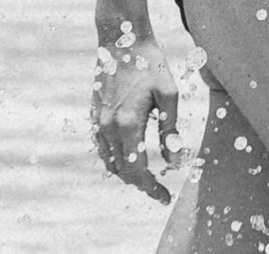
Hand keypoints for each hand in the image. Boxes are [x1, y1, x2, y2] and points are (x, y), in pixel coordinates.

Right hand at [90, 39, 184, 203]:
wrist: (121, 41)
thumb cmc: (150, 66)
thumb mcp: (169, 96)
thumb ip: (170, 132)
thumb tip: (174, 164)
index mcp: (128, 124)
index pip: (138, 169)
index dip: (151, 188)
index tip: (164, 198)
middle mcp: (109, 127)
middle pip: (123, 171)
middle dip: (141, 185)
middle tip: (159, 192)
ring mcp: (98, 122)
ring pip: (110, 163)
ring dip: (127, 175)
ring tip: (146, 179)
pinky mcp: (94, 116)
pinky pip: (101, 149)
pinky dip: (114, 161)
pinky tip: (128, 160)